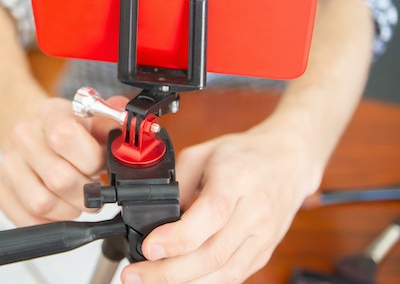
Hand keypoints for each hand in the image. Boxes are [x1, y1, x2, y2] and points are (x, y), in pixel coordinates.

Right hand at [0, 96, 127, 225]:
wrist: (38, 133)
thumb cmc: (72, 130)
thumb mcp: (95, 119)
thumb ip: (115, 123)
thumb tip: (131, 130)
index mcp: (49, 114)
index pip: (64, 137)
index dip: (91, 160)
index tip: (100, 165)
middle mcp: (23, 136)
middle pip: (58, 178)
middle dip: (87, 193)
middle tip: (95, 190)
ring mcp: (9, 165)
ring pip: (42, 203)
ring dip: (70, 209)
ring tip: (78, 199)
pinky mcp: (2, 193)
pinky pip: (28, 220)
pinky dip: (52, 222)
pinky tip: (62, 207)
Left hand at [122, 123, 319, 283]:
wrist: (288, 161)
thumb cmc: (243, 155)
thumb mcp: (202, 153)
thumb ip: (179, 184)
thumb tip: (158, 218)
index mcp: (237, 179)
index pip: (210, 215)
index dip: (177, 237)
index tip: (148, 247)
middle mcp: (254, 212)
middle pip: (213, 253)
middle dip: (169, 271)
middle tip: (135, 274)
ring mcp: (263, 236)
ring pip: (224, 273)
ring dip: (184, 283)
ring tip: (150, 280)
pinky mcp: (263, 252)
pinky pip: (233, 276)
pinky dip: (204, 283)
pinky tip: (180, 281)